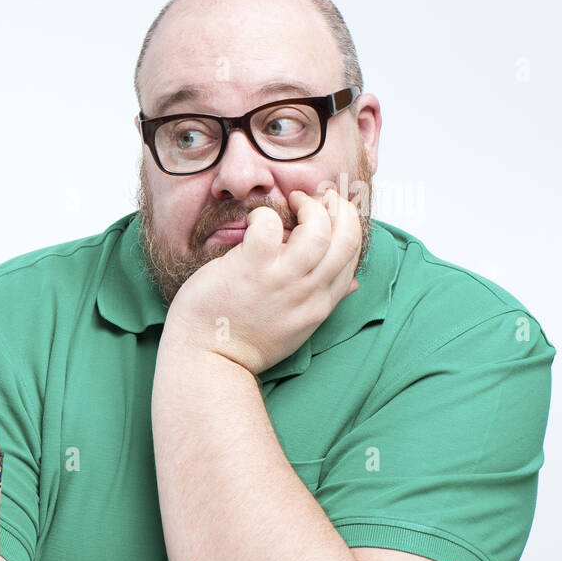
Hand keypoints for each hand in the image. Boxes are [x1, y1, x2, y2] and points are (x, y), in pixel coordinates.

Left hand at [161, 187, 361, 374]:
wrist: (209, 362)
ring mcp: (281, 279)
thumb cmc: (244, 343)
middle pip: (347, 238)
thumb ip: (321, 302)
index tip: (333, 213)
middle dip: (340, 208)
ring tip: (293, 201)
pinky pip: (269, 225)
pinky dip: (265, 215)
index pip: (352, 258)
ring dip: (309, 206)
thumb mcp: (296, 328)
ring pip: (318, 228)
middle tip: (319, 197)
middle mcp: (308, 291)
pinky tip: (255, 221)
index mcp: (320, 304)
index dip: (348, 226)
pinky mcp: (252, 268)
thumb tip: (353, 285)